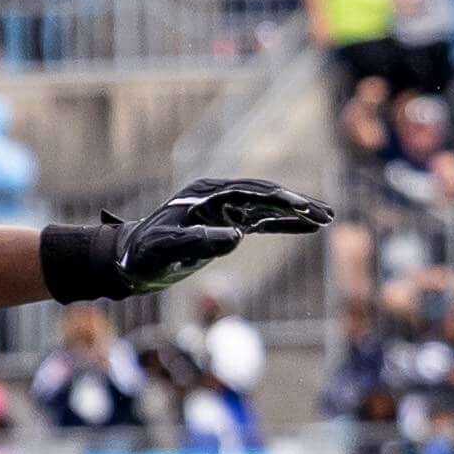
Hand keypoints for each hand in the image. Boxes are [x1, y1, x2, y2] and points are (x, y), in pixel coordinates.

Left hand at [57, 176, 338, 298]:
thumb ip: (198, 242)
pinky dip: (282, 225)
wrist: (127, 260)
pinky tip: (305, 229)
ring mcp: (222, 210)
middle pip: (264, 195)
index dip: (278, 200)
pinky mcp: (224, 225)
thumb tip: (237, 237)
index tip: (303, 208)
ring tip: (326, 220)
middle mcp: (217, 196)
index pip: (250, 193)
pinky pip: (260, 223)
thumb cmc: (142, 254)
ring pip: (266, 208)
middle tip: (326, 214)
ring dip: (295, 213)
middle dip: (296, 204)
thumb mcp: (167, 250)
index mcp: (205, 195)